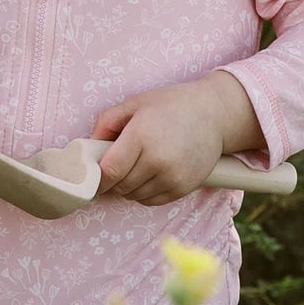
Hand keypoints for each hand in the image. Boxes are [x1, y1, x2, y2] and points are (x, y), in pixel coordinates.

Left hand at [90, 72, 258, 207]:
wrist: (214, 114)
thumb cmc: (172, 105)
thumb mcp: (135, 104)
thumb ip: (107, 122)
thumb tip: (89, 146)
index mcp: (141, 136)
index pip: (109, 171)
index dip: (96, 177)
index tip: (93, 174)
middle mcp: (157, 160)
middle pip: (120, 186)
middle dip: (111, 180)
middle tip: (113, 167)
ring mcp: (172, 177)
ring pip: (134, 196)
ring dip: (127, 187)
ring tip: (133, 167)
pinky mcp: (183, 188)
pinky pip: (151, 201)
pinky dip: (143, 192)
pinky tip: (147, 174)